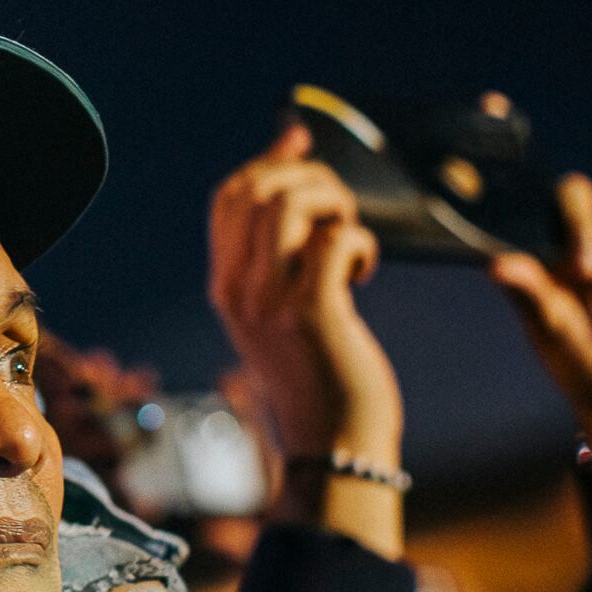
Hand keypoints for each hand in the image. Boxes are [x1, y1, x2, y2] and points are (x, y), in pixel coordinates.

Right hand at [208, 124, 404, 550]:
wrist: (333, 446)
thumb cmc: (320, 378)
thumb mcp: (280, 317)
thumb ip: (280, 263)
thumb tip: (300, 195)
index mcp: (226, 287)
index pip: (227, 196)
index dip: (268, 160)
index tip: (302, 145)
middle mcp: (239, 290)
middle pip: (258, 188)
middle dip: (308, 176)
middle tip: (339, 208)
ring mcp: (272, 301)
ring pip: (290, 203)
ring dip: (333, 203)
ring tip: (350, 236)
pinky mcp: (315, 313)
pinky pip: (335, 241)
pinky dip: (360, 242)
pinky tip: (365, 270)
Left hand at [488, 175, 591, 457]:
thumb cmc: (586, 366)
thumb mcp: (554, 332)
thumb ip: (530, 293)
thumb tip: (494, 265)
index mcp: (550, 256)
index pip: (537, 211)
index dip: (548, 220)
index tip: (565, 264)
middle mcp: (587, 242)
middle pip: (576, 194)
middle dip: (580, 227)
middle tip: (586, 271)